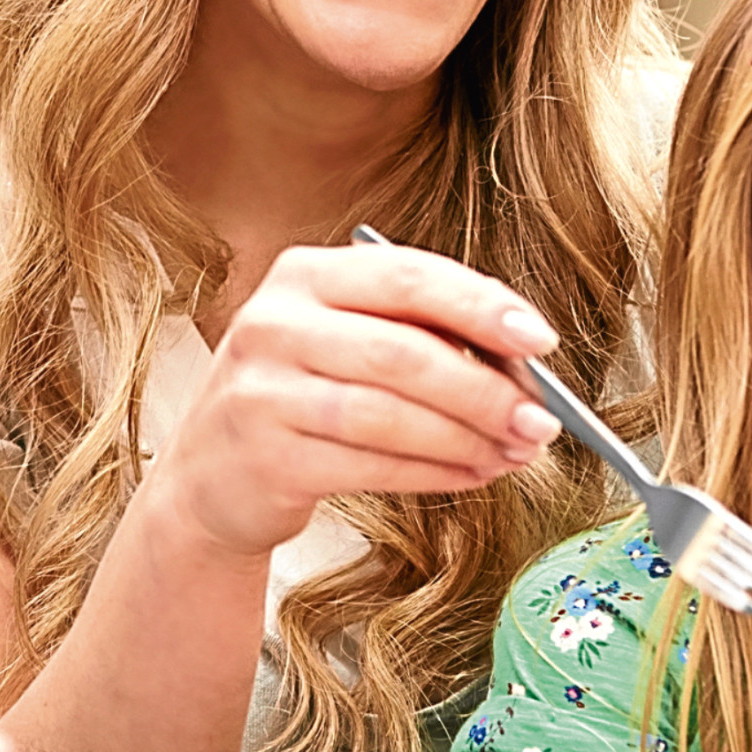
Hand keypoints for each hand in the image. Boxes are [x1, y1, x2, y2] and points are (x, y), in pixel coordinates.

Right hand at [145, 243, 564, 559]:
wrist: (210, 476)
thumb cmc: (297, 398)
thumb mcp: (343, 340)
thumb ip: (419, 334)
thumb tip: (522, 360)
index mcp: (303, 274)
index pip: (407, 276)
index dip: (482, 306)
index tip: (539, 340)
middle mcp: (274, 322)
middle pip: (404, 350)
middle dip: (486, 389)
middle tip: (541, 418)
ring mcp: (263, 390)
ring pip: (390, 413)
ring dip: (468, 438)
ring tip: (514, 453)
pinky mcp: (266, 456)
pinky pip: (371, 464)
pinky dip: (435, 473)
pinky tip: (472, 475)